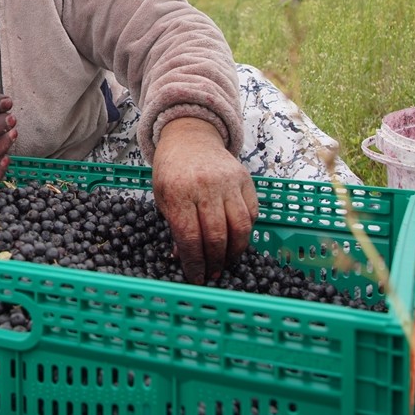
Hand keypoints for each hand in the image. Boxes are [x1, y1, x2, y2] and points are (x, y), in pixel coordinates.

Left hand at [151, 117, 257, 284]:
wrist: (190, 136)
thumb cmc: (171, 171)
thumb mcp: (162, 197)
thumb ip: (174, 226)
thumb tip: (182, 257)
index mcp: (178, 193)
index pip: (190, 237)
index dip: (195, 263)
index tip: (197, 278)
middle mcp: (205, 187)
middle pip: (217, 235)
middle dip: (215, 261)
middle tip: (213, 273)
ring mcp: (228, 182)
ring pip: (240, 226)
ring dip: (235, 250)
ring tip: (227, 261)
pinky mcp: (245, 179)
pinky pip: (252, 212)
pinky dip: (247, 230)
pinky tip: (237, 239)